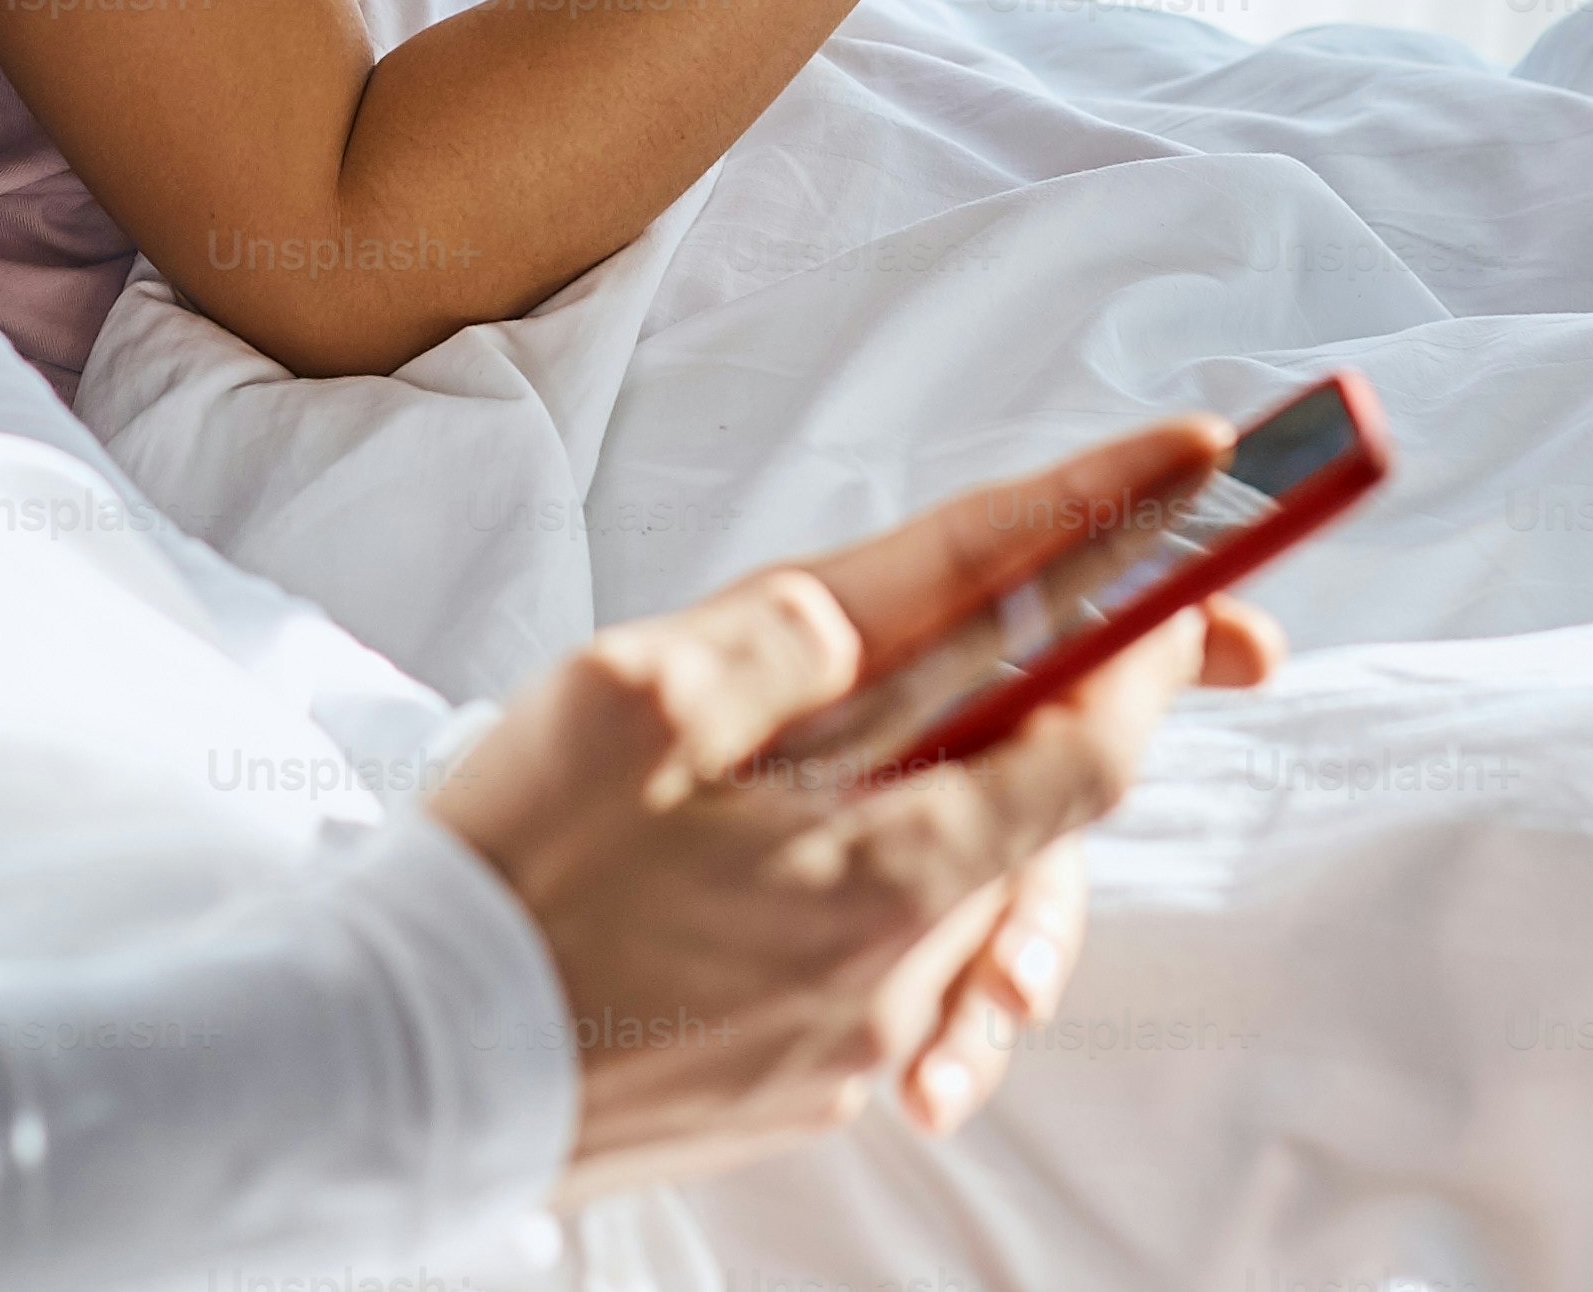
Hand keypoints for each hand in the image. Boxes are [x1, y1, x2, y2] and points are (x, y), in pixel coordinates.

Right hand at [425, 419, 1285, 1201]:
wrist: (393, 1077)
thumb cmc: (507, 884)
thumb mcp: (634, 698)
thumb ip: (789, 632)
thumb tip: (887, 598)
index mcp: (883, 866)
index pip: (1082, 729)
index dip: (1152, 612)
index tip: (1200, 503)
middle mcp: (897, 969)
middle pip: (1048, 813)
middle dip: (1089, 693)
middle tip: (1153, 603)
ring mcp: (851, 1042)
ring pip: (974, 893)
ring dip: (980, 796)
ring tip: (924, 722)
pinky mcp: (798, 1088)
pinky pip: (900, 974)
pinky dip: (902, 896)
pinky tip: (822, 860)